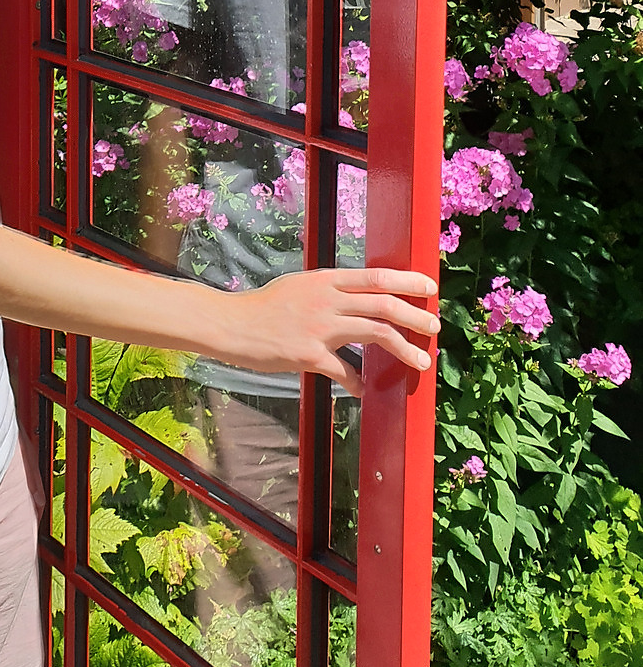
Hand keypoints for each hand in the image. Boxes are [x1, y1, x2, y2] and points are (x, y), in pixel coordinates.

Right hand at [230, 268, 438, 398]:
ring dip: (404, 348)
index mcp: (325, 280)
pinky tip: (365, 391)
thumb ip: (329, 291)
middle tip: (435, 327)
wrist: (231, 324)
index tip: (430, 288)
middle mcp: (326, 299)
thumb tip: (356, 298)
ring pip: (375, 333)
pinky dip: (359, 383)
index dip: (407, 281)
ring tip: (422, 360)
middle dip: (415, 315)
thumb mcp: (300, 287)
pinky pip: (345, 371)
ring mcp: (319, 326)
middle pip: (383, 303)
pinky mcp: (308, 354)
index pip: (375, 276)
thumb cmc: (264, 307)